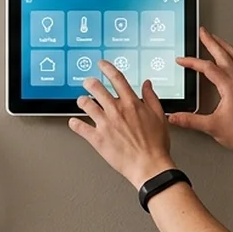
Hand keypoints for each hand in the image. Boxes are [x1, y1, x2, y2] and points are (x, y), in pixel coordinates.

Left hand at [68, 60, 175, 187]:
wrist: (149, 166)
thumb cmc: (156, 145)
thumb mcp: (159, 116)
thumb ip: (151, 97)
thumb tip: (147, 84)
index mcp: (131, 104)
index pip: (116, 79)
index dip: (107, 68)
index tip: (102, 65)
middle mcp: (116, 111)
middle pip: (97, 88)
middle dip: (89, 82)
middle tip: (87, 82)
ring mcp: (105, 124)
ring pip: (86, 104)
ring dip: (82, 100)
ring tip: (81, 100)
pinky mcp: (97, 138)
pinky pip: (80, 128)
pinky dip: (74, 124)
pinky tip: (73, 122)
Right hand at [170, 27, 232, 155]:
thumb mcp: (210, 127)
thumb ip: (189, 120)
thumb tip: (173, 116)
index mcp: (230, 88)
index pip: (208, 68)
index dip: (192, 62)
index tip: (182, 60)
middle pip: (224, 56)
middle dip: (211, 42)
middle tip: (203, 33)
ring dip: (226, 46)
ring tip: (217, 39)